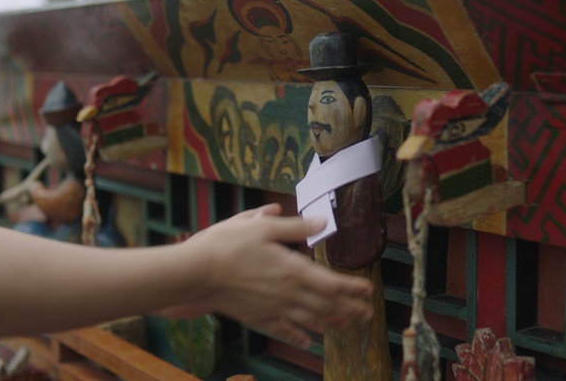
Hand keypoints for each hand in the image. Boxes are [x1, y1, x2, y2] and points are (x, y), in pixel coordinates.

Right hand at [182, 204, 373, 347]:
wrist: (196, 272)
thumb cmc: (228, 244)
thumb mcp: (263, 226)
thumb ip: (296, 227)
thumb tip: (323, 222)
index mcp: (293, 270)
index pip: (332, 283)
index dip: (353, 288)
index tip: (368, 290)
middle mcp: (289, 294)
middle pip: (327, 306)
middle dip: (350, 310)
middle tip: (367, 315)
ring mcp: (274, 309)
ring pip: (310, 320)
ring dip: (331, 323)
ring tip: (346, 325)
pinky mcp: (258, 318)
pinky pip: (284, 331)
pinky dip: (299, 337)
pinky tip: (308, 341)